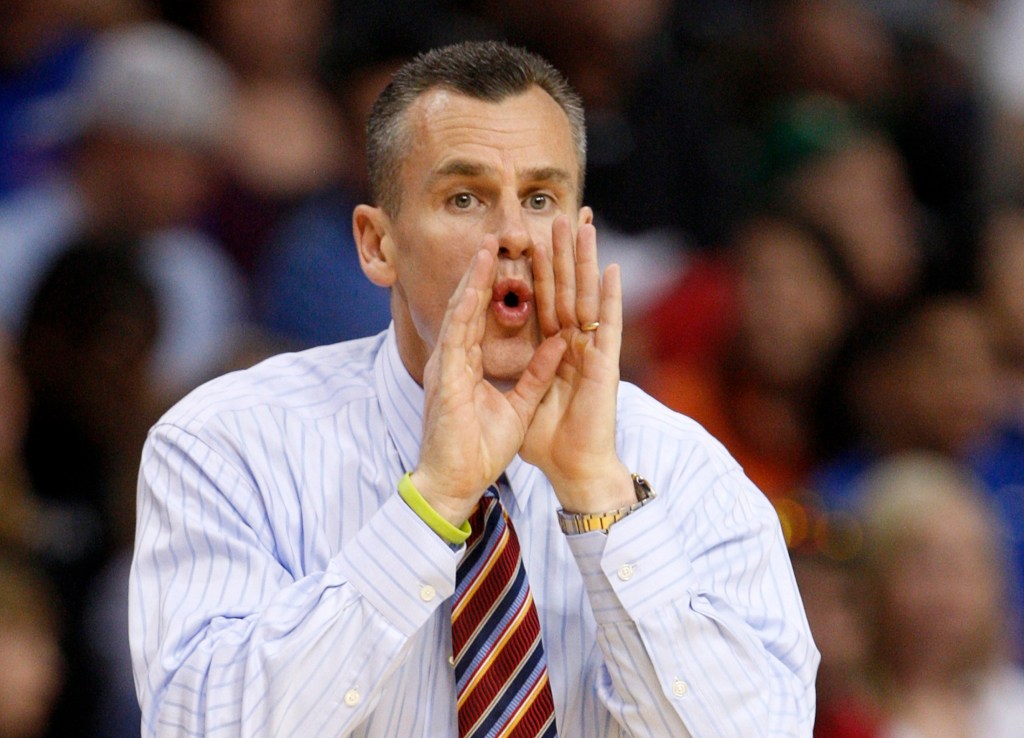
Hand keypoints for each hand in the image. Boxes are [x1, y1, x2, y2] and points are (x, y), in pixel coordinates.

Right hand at [412, 246, 566, 524]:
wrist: (455, 483)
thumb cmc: (479, 451)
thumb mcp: (519, 404)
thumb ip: (536, 372)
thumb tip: (560, 342)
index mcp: (468, 366)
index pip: (482, 318)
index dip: (496, 288)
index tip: (511, 260)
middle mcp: (453, 360)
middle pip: (469, 307)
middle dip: (482, 273)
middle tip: (495, 239)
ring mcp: (446, 366)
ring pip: (460, 312)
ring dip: (474, 279)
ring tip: (486, 247)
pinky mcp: (445, 378)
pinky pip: (457, 335)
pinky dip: (467, 307)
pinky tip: (477, 283)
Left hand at [520, 216, 633, 512]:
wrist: (572, 472)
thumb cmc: (548, 443)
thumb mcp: (524, 401)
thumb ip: (527, 373)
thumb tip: (516, 357)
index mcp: (550, 353)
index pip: (541, 303)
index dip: (535, 272)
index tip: (528, 240)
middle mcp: (572, 347)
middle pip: (564, 291)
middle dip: (560, 254)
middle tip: (555, 216)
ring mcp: (590, 354)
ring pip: (587, 297)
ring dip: (584, 261)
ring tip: (583, 225)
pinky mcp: (603, 367)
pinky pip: (607, 326)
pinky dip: (611, 297)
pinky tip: (610, 268)